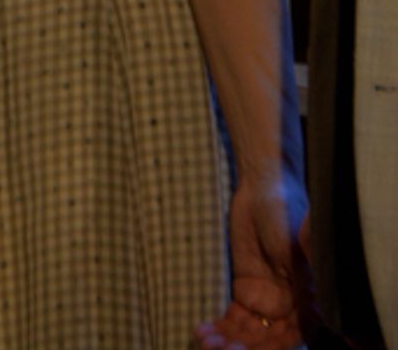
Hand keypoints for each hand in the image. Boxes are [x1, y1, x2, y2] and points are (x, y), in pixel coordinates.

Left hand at [195, 179, 313, 349]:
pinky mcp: (246, 290)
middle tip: (219, 348)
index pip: (292, 337)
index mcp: (309, 301)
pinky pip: (234, 317)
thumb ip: (304, 283)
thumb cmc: (286, 213)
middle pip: (267, 341)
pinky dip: (219, 327)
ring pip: (248, 334)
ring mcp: (266, 300)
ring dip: (226, 341)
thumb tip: (319, 313)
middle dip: (242, 348)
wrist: (261, 186)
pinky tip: (201, 330)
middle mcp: (290, 307)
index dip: (271, 349)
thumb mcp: (296, 248)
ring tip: (205, 341)